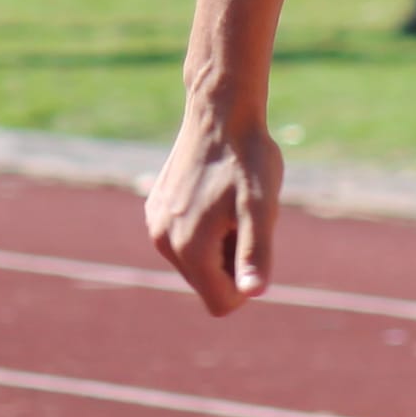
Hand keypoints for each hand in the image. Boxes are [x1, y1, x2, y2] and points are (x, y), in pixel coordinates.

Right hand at [146, 103, 282, 316]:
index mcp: (189, 249)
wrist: (220, 113)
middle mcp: (164, 243)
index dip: (247, 282)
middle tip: (242, 217)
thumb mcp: (261, 207)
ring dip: (219, 244)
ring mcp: (155, 226)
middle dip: (232, 259)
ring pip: (197, 262)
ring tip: (228, 204)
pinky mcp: (154, 211)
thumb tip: (253, 293)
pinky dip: (204, 228)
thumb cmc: (248, 159)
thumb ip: (255, 252)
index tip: (254, 241)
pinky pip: (184, 240)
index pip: (222, 303)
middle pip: (208, 283)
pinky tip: (213, 194)